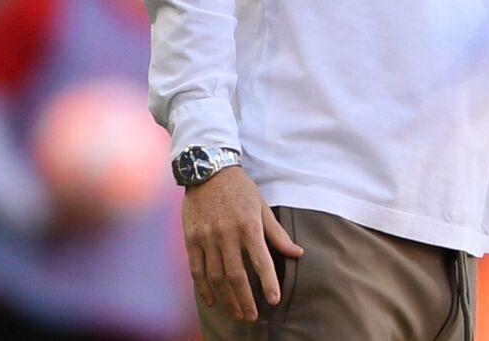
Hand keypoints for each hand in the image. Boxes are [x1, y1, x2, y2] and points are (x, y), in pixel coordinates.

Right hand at [182, 166, 303, 321]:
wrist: (208, 171)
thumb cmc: (241, 189)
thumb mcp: (262, 207)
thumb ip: (277, 234)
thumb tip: (298, 253)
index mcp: (249, 226)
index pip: (261, 261)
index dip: (268, 282)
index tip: (274, 300)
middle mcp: (227, 234)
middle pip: (236, 275)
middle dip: (245, 299)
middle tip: (252, 316)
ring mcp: (206, 238)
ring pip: (216, 276)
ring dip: (226, 298)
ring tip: (237, 313)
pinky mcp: (190, 240)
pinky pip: (196, 270)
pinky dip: (203, 288)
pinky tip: (211, 301)